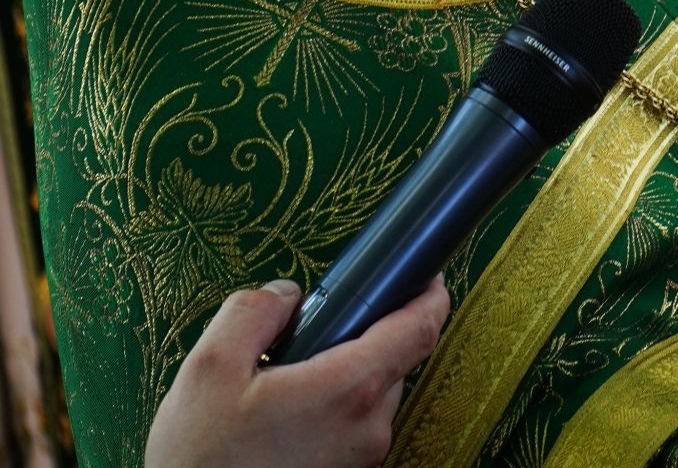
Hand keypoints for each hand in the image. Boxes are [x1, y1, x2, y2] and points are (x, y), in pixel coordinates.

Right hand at [144, 275, 449, 467]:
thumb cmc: (201, 461)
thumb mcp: (209, 369)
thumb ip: (252, 313)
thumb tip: (284, 295)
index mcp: (349, 389)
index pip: (421, 328)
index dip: (428, 294)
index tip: (423, 276)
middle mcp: (369, 426)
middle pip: (394, 359)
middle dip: (363, 337)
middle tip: (315, 333)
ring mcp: (362, 457)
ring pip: (373, 395)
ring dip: (344, 376)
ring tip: (285, 383)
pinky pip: (355, 427)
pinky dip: (333, 410)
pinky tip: (285, 417)